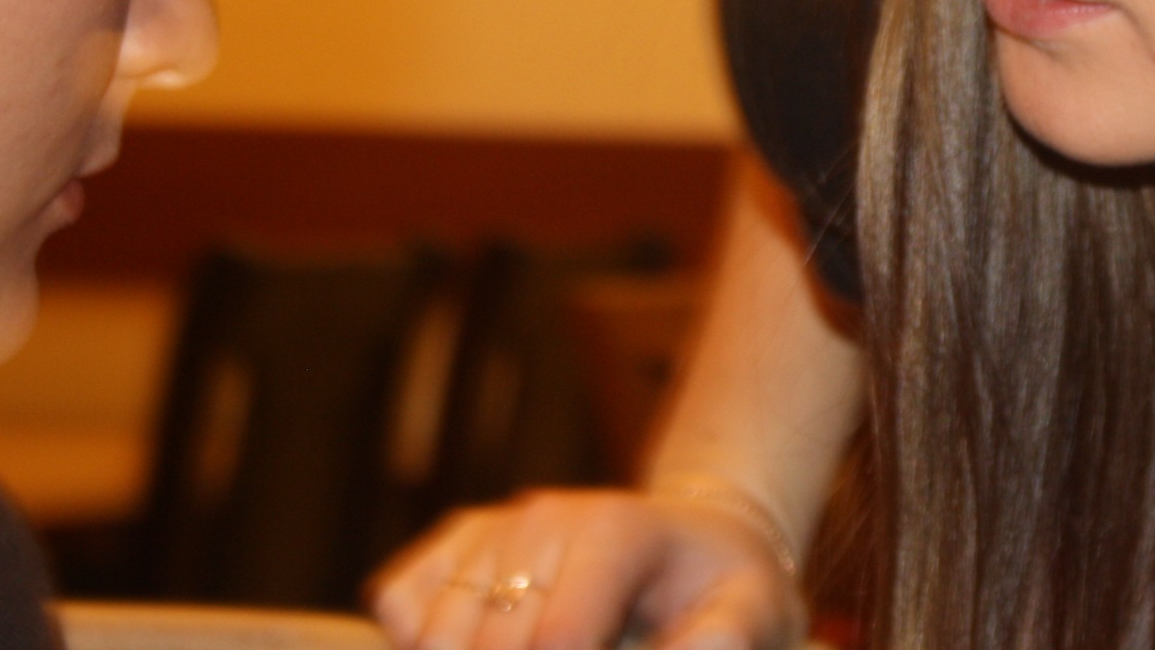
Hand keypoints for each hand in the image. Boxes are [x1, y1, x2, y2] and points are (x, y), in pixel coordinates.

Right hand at [371, 487, 806, 649]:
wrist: (696, 541)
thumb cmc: (725, 588)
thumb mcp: (755, 614)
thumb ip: (724, 640)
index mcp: (614, 532)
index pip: (558, 642)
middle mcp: (543, 518)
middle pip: (492, 647)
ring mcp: (493, 528)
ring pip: (435, 636)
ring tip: (548, 646)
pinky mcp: (456, 544)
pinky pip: (399, 606)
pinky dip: (420, 642)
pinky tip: (484, 646)